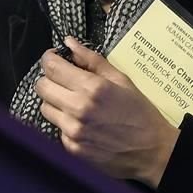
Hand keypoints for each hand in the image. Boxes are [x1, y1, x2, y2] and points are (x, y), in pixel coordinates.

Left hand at [35, 36, 180, 188]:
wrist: (150, 149)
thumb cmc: (140, 112)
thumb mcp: (121, 80)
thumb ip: (92, 60)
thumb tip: (70, 43)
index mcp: (93, 88)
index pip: (52, 67)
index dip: (49, 59)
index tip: (53, 58)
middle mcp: (78, 109)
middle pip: (42, 87)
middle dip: (50, 79)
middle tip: (64, 79)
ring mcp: (72, 130)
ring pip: (45, 107)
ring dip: (55, 100)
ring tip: (75, 102)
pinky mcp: (71, 147)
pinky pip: (56, 127)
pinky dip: (64, 121)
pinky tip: (82, 121)